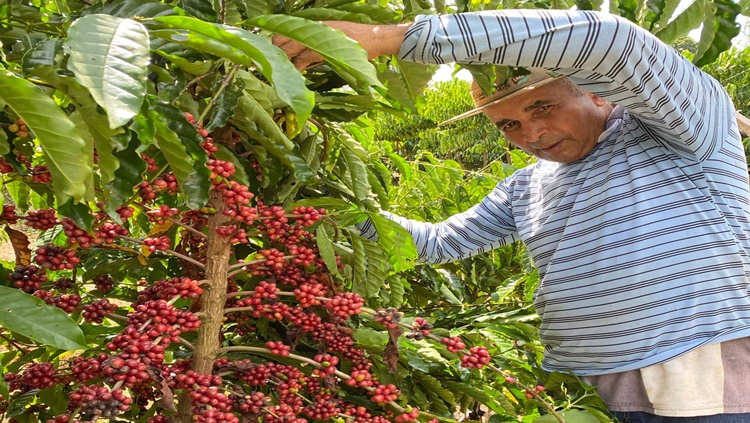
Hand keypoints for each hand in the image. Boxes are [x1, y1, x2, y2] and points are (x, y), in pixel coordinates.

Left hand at [273, 21, 411, 70]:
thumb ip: (317, 52)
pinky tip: (293, 71)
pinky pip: (308, 54)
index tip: (268, 51)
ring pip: (294, 45)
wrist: (377, 38)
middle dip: (276, 49)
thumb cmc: (359, 43)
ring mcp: (322, 35)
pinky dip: (299, 64)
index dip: (278, 40)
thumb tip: (302, 63)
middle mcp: (316, 28)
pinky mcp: (328, 45)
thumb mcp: (334, 44)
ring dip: (284, 57)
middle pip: (287, 36)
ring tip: (276, 67)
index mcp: (316, 27)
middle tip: (267, 62)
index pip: (290, 30)